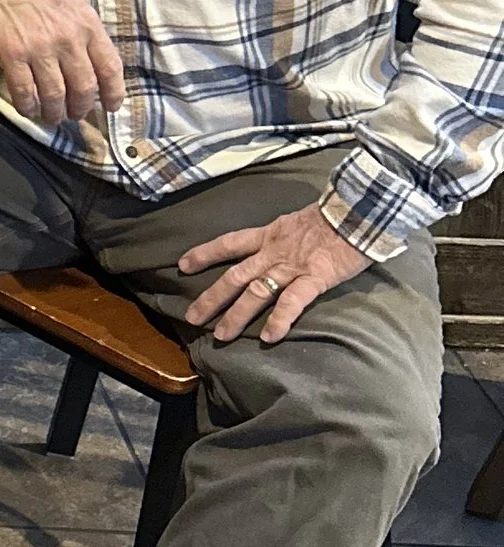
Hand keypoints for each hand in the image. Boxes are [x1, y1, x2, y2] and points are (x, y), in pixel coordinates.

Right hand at [0, 0, 125, 124]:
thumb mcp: (70, 2)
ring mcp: (39, 47)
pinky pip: (24, 92)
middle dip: (80, 108)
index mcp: (87, 23)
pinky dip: (28, 106)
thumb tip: (91, 65)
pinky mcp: (11, 53)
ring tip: (51, 115)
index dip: (113, 94)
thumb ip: (83, 32)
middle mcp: (67, 37)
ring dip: (54, 113)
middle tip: (74, 114)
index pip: (110, 68)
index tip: (110, 106)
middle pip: (84, 88)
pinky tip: (28, 108)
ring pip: (55, 95)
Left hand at [180, 204, 369, 345]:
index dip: (205, 253)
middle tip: (191, 318)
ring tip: (220, 336)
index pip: (230, 243)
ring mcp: (293, 266)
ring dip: (236, 316)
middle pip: (234, 276)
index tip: (183, 264)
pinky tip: (267, 337)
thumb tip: (286, 242)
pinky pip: (292, 302)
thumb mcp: (301, 218)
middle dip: (211, 298)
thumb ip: (288, 233)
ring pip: (256, 293)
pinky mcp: (315, 277)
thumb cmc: (339, 213)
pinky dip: (279, 320)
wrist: (363, 208)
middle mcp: (275, 251)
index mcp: (271, 234)